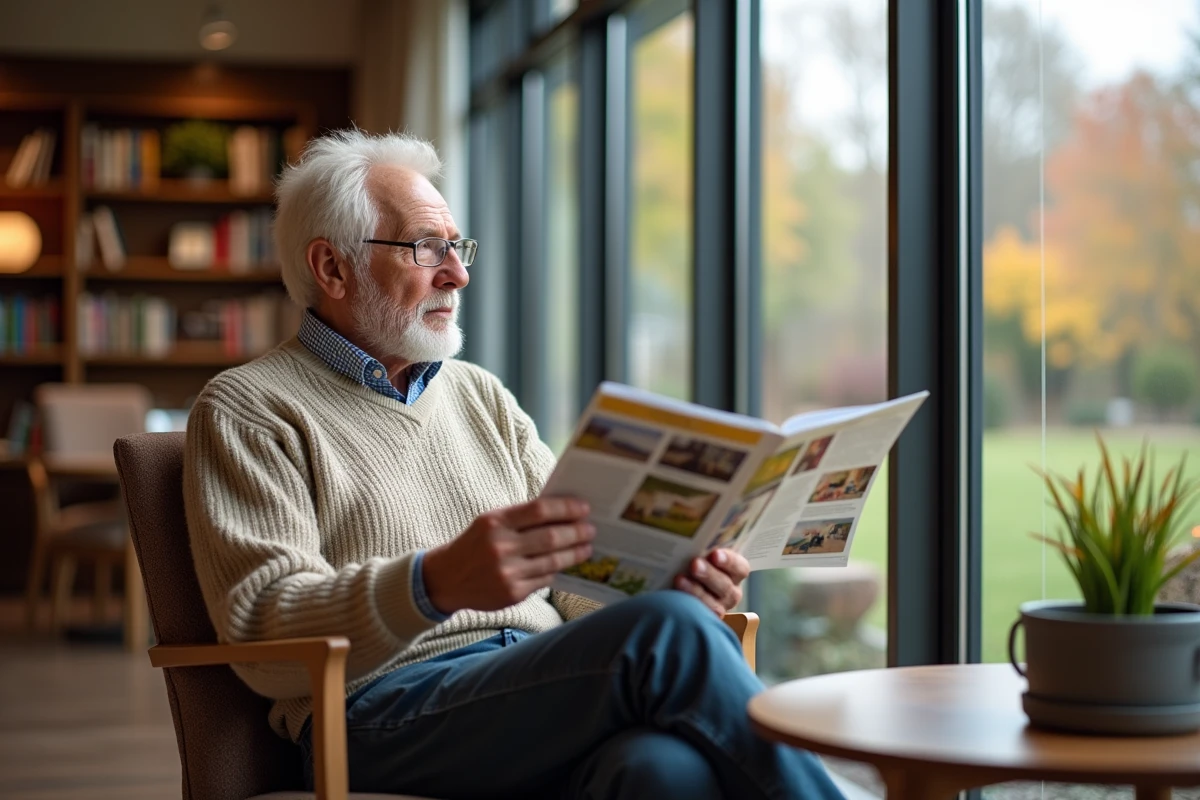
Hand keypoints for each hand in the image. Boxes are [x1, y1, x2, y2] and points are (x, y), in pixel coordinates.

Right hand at [423, 498, 594, 614]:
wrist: (445, 579)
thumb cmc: (474, 544)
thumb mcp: (490, 522)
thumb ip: (521, 517)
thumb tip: (562, 512)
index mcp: (495, 522)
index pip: (540, 510)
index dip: (567, 508)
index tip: (584, 508)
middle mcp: (500, 546)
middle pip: (552, 537)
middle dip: (577, 532)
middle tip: (591, 529)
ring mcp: (507, 572)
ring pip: (553, 561)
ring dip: (575, 553)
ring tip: (586, 547)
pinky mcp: (512, 593)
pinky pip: (545, 579)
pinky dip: (556, 570)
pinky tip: (563, 564)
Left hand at [674, 548, 749, 615]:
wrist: (678, 588)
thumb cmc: (691, 564)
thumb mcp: (700, 555)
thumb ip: (701, 548)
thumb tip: (691, 530)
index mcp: (734, 572)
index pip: (740, 567)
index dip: (729, 561)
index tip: (714, 553)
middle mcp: (730, 592)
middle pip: (725, 586)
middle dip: (709, 574)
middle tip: (694, 564)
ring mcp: (719, 608)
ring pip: (713, 605)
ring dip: (696, 591)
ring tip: (679, 579)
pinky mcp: (704, 621)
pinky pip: (699, 617)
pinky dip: (687, 606)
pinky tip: (675, 597)